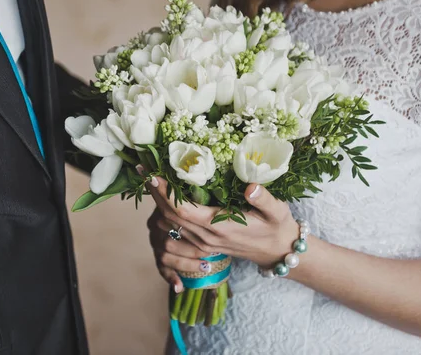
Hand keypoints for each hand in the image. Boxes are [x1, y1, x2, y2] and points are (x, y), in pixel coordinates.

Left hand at [146, 176, 299, 275]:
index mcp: (219, 227)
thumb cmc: (276, 227)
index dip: (166, 194)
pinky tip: (162, 196)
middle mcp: (205, 237)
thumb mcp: (277, 212)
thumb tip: (251, 186)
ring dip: (157, 202)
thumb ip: (265, 199)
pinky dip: (165, 212)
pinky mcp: (202, 243)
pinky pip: (176, 229)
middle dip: (154, 192)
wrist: (277, 251)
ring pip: (170, 223)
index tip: (153, 174)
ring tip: (149, 178)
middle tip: (143, 168)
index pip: (184, 211)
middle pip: (170, 216)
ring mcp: (202, 242)